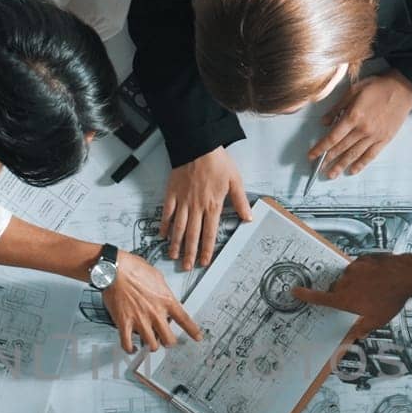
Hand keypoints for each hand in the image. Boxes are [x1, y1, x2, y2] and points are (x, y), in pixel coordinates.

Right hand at [102, 252, 201, 352]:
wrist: (114, 269)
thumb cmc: (133, 268)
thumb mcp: (157, 276)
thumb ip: (163, 291)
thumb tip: (163, 297)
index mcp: (165, 301)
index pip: (184, 320)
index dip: (192, 331)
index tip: (197, 337)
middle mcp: (155, 313)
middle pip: (169, 339)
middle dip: (168, 341)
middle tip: (165, 339)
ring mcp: (139, 320)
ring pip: (152, 345)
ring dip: (152, 345)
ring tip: (150, 343)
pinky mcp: (124, 323)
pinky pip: (127, 344)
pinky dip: (130, 349)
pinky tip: (132, 348)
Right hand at [162, 147, 251, 269]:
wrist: (198, 145)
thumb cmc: (217, 162)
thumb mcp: (235, 180)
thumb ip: (240, 201)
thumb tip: (248, 218)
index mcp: (213, 206)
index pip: (210, 233)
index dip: (207, 250)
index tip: (204, 262)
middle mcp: (196, 207)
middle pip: (192, 235)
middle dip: (189, 253)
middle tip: (187, 267)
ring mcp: (182, 201)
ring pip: (178, 227)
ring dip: (176, 244)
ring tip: (173, 256)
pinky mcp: (172, 193)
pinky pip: (167, 212)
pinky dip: (164, 225)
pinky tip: (163, 235)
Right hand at [291, 252, 411, 337]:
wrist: (405, 275)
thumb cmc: (390, 298)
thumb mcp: (376, 321)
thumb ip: (362, 329)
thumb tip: (356, 335)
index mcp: (343, 298)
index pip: (318, 298)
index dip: (305, 295)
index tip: (295, 291)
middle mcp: (345, 282)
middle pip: (336, 289)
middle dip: (343, 295)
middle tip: (357, 301)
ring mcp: (354, 269)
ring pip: (348, 277)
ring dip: (356, 283)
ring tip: (372, 290)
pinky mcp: (364, 259)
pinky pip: (359, 267)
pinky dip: (365, 273)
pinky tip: (377, 280)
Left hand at [307, 70, 411, 178]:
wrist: (403, 89)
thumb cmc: (378, 87)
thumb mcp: (354, 90)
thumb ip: (338, 107)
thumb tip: (324, 122)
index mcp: (354, 116)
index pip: (333, 137)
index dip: (320, 148)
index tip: (311, 155)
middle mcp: (363, 129)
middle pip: (341, 148)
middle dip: (328, 159)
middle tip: (318, 169)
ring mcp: (374, 136)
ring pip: (354, 154)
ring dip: (341, 165)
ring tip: (331, 175)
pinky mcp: (384, 140)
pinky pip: (370, 155)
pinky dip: (361, 164)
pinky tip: (352, 170)